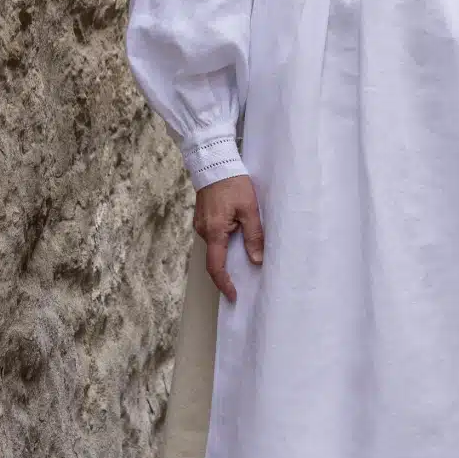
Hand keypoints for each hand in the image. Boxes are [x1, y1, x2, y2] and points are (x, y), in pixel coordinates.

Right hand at [194, 176, 263, 301]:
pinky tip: (237, 237)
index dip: (224, 283)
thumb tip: (257, 260)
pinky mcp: (203, 218)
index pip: (216, 266)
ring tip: (246, 255)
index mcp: (215, 231)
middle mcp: (204, 231)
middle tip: (244, 279)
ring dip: (228, 254)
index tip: (233, 295)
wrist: (214, 162)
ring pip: (215, 246)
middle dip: (228, 270)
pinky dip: (224, 242)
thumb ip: (254, 235)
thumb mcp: (249, 209)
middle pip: (215, 258)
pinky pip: (214, 236)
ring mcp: (201, 224)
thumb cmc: (232, 183)